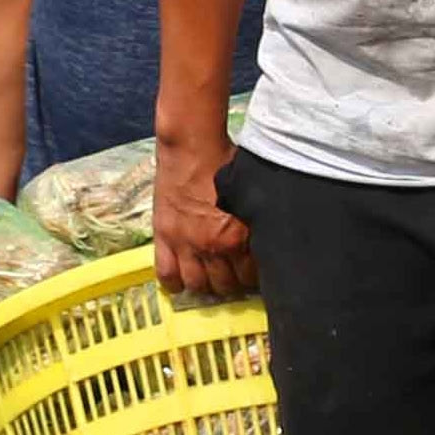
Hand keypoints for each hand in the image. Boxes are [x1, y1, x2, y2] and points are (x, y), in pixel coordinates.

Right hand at [151, 148, 252, 298]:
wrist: (191, 148)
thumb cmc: (226, 163)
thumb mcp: (252, 194)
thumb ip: (258, 221)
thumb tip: (269, 237)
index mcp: (238, 236)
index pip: (252, 275)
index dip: (256, 277)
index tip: (257, 274)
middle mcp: (213, 246)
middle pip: (226, 285)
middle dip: (234, 284)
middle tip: (235, 278)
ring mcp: (186, 244)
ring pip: (197, 284)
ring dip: (206, 287)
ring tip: (212, 280)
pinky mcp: (165, 238)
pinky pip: (167, 274)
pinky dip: (174, 284)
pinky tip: (181, 285)